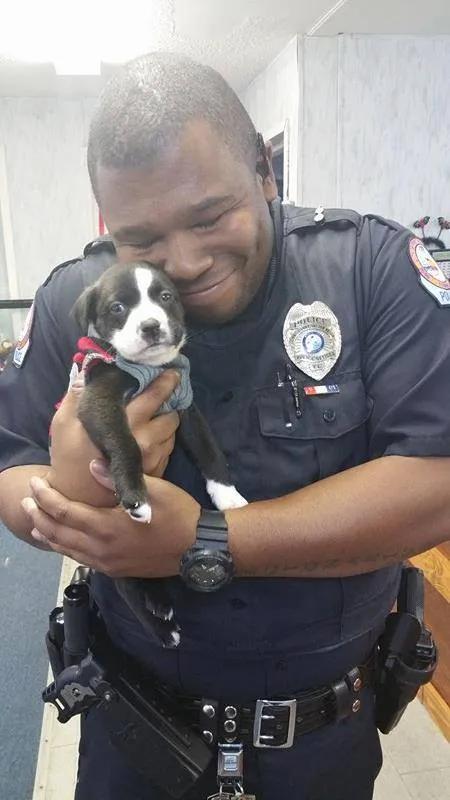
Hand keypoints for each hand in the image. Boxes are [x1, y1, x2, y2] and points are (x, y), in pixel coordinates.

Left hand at [21, 475, 199, 577]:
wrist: (198, 548)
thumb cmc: (179, 514)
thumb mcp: (154, 489)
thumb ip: (119, 479)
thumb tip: (91, 465)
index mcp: (108, 526)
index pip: (64, 511)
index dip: (46, 496)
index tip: (36, 482)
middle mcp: (102, 548)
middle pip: (59, 533)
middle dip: (39, 516)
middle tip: (27, 500)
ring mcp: (108, 563)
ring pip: (67, 550)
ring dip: (48, 534)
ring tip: (35, 524)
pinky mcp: (116, 570)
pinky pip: (81, 560)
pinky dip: (65, 549)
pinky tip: (63, 542)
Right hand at [47, 368, 179, 506]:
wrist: (79, 497)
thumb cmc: (70, 458)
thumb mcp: (65, 423)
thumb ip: (77, 395)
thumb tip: (87, 370)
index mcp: (127, 425)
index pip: (156, 396)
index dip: (166, 381)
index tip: (172, 372)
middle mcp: (146, 440)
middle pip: (172, 414)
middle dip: (169, 404)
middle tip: (161, 397)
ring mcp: (154, 458)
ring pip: (172, 432)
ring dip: (166, 422)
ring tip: (153, 417)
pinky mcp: (157, 471)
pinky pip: (169, 449)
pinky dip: (163, 440)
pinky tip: (149, 437)